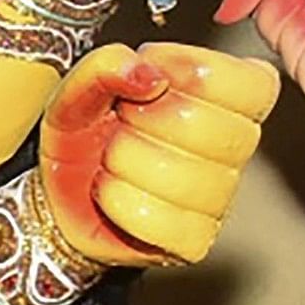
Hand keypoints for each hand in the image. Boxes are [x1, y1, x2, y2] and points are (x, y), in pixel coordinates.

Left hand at [37, 42, 272, 265]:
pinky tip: (114, 192)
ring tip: (114, 159)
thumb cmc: (86, 136)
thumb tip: (146, 71)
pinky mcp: (196, 239)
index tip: (147, 75)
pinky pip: (160, 220)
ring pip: (180, 176)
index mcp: (230, 96)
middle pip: (203, 126)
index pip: (246, 81)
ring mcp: (222, 196)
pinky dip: (119, 203)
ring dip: (122, 163)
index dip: (185, 71)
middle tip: (122, 123)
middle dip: (139, 121)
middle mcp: (237, 144)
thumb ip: (105, 65)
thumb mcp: (80, 88)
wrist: (59, 195)